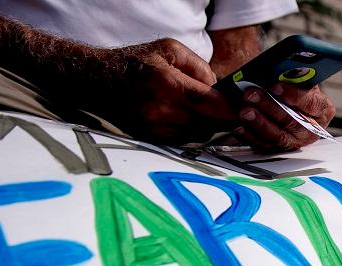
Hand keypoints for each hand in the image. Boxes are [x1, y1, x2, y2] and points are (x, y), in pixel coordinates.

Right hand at [99, 38, 235, 143]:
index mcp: (167, 84)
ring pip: (197, 135)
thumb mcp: (170, 50)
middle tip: (236, 115)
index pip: (211, 104)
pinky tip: (193, 121)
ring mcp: (154, 127)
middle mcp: (160, 110)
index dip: (231, 110)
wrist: (97, 80)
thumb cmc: (136, 62)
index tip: (244, 110)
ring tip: (213, 116)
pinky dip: (192, 132)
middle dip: (224, 120)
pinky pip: (183, 140)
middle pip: (207, 124)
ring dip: (208, 128)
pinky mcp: (150, 138)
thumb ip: (200, 68)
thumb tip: (218, 89)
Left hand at [232, 83, 335, 151]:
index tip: (275, 86)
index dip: (295, 95)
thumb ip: (291, 76)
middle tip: (251, 94)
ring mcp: (295, 141)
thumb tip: (276, 71)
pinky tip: (239, 126)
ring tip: (244, 111)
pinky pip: (264, 145)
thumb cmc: (289, 84)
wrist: (279, 98)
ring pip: (279, 136)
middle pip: (294, 121)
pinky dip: (250, 135)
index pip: (313, 104)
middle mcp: (311, 129)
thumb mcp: (295, 77)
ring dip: (259, 123)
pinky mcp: (278, 148)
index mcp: (322, 109)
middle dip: (271, 107)